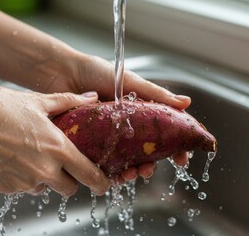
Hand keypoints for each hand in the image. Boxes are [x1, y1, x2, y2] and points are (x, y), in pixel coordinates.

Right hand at [0, 84, 109, 195]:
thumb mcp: (38, 101)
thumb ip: (69, 102)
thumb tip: (90, 98)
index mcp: (56, 148)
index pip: (89, 175)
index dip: (100, 182)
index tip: (103, 183)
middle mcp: (42, 170)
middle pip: (69, 189)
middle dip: (70, 179)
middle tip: (62, 164)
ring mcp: (23, 182)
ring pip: (44, 189)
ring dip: (44, 178)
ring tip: (31, 155)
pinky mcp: (5, 187)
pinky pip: (22, 188)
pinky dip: (23, 178)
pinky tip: (13, 158)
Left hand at [43, 54, 190, 182]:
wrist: (62, 73)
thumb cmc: (95, 72)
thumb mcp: (129, 81)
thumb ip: (156, 94)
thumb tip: (186, 102)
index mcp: (139, 110)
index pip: (163, 131)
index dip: (175, 146)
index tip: (183, 159)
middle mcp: (126, 125)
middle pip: (145, 150)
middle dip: (151, 164)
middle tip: (149, 170)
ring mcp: (108, 134)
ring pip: (126, 159)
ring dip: (132, 170)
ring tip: (131, 174)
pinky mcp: (90, 142)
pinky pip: (103, 161)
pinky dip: (111, 171)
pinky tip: (114, 176)